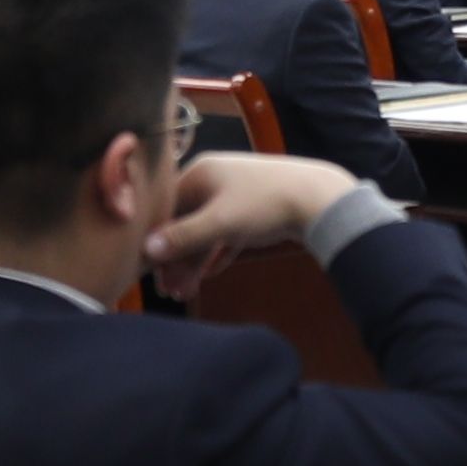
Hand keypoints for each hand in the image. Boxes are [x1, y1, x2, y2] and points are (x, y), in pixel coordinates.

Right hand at [145, 149, 358, 271]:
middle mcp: (213, 180)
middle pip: (185, 223)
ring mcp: (233, 194)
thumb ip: (184, 237)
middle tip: (170, 292)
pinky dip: (216, 253)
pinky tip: (209, 274)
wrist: (319, 199)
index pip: (166, 208)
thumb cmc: (264, 204)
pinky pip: (225, 234)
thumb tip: (146, 250)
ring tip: (187, 292)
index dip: (155, 241)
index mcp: (200, 173)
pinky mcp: (252, 210)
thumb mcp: (220, 222)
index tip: (150, 273)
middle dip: (177, 259)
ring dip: (195, 261)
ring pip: (205, 231)